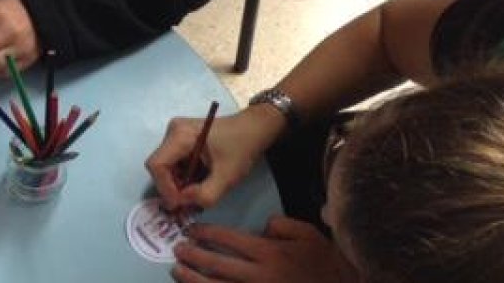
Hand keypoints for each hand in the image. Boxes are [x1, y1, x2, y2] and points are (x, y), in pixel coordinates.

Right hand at [145, 107, 284, 211]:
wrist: (254, 129)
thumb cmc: (241, 148)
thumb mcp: (226, 177)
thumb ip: (204, 194)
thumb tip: (182, 202)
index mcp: (180, 135)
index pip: (157, 165)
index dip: (165, 188)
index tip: (181, 204)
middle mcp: (172, 131)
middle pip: (160, 166)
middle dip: (172, 187)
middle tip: (189, 202)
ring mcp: (175, 134)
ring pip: (166, 166)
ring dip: (178, 183)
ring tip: (197, 192)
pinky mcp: (181, 139)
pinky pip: (174, 162)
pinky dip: (183, 176)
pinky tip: (198, 181)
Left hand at [173, 217, 357, 282]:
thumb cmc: (326, 264)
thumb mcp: (308, 234)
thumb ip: (282, 225)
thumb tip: (263, 226)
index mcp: (269, 253)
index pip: (228, 240)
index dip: (206, 234)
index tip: (191, 230)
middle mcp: (259, 276)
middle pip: (217, 266)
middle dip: (193, 257)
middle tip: (178, 250)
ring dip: (194, 281)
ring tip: (178, 272)